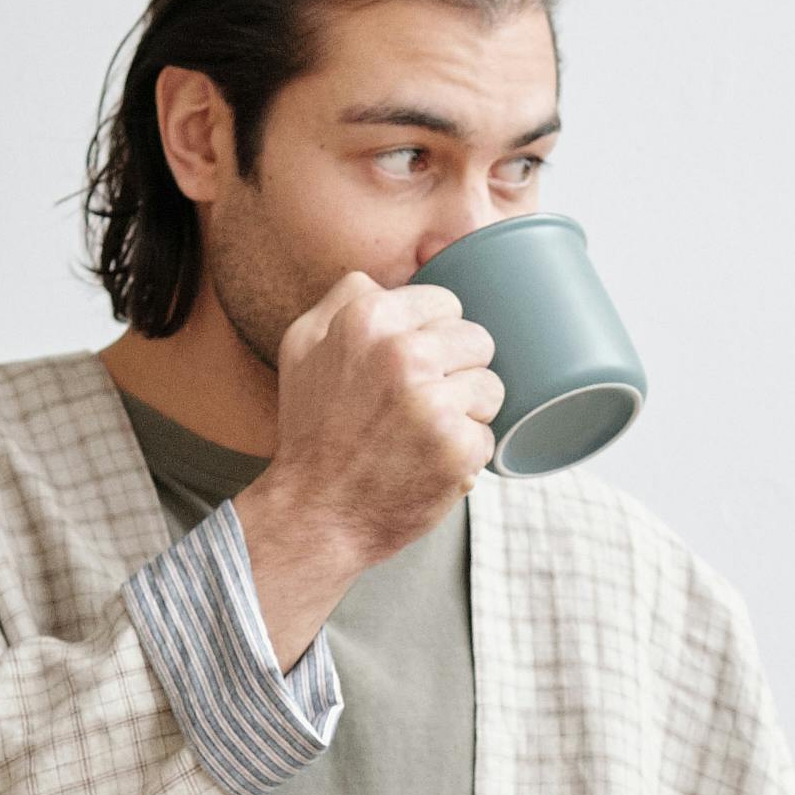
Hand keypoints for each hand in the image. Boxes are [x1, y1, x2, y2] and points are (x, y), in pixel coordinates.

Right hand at [238, 273, 502, 660]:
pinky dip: (465, 454)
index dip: (432, 338)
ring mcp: (433, 403)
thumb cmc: (312, 431)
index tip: (408, 369)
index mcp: (368, 319)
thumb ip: (344, 299)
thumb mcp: (302, 347)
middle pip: (478, 339)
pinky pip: (489, 434)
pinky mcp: (457, 448)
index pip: (446, 303)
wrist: (315, 515)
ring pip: (491, 385)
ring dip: (467, 412)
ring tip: (425, 434)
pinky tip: (429, 462)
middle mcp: (402, 354)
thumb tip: (387, 279)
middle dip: (457, 370)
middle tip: (417, 405)